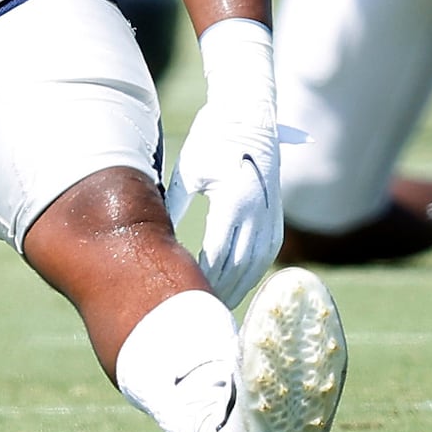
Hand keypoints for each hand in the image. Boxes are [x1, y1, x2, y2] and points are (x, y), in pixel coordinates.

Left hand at [165, 19, 281, 305]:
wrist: (250, 114)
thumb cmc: (213, 139)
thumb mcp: (188, 171)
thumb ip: (172, 207)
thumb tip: (154, 242)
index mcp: (234, 201)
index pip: (216, 256)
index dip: (200, 283)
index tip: (181, 300)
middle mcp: (258, 212)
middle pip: (238, 269)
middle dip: (216, 294)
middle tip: (193, 317)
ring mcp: (272, 216)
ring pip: (256, 267)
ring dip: (235, 290)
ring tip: (212, 309)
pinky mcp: (277, 216)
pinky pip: (265, 256)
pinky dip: (250, 276)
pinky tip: (232, 287)